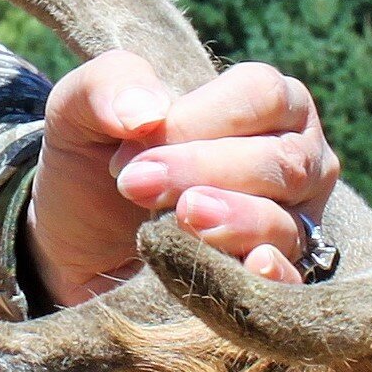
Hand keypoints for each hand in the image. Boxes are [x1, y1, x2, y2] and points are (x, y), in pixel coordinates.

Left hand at [21, 52, 338, 306]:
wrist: (75, 246)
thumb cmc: (94, 162)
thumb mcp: (80, 109)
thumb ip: (107, 87)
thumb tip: (147, 112)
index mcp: (267, 104)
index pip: (264, 96)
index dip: (199, 119)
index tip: (131, 149)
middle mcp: (295, 161)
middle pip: (281, 160)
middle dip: (205, 170)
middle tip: (136, 185)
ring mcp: (292, 225)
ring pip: (284, 222)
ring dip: (230, 220)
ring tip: (179, 217)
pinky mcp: (275, 284)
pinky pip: (292, 283)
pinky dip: (271, 277)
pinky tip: (250, 265)